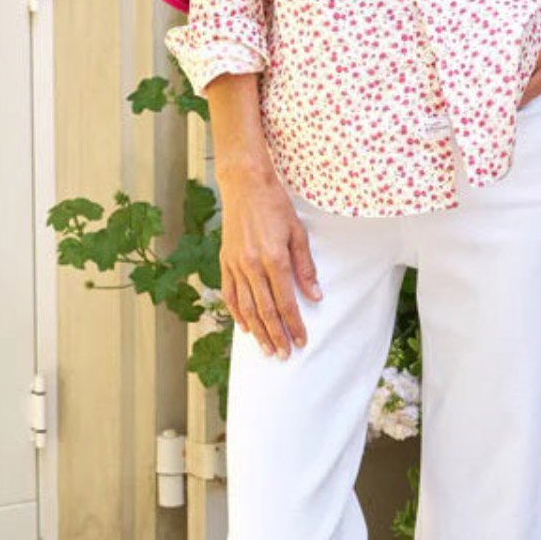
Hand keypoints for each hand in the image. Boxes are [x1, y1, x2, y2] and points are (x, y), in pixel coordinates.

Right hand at [218, 168, 322, 357]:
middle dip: (276, 335)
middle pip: (264, 310)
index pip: (285, 302)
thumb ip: (305, 267)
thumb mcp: (298, 233)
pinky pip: (230, 294)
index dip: (294, 325)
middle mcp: (251, 265)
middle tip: (284, 355)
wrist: (245, 185)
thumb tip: (315, 296)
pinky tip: (244, 327)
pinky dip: (236, 313)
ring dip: (257, 331)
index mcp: (273, 259)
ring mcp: (235, 264)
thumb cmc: (276, 206)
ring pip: (246, 307)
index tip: (301, 341)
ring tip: (266, 349)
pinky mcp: (225, 261)